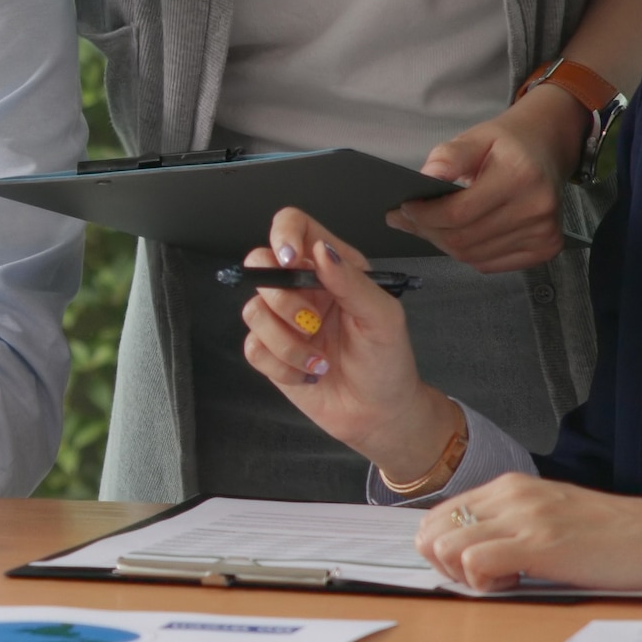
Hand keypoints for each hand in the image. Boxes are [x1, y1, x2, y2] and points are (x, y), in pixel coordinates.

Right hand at [231, 207, 464, 484]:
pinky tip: (308, 375)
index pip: (294, 226)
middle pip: (260, 263)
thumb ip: (352, 281)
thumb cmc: (388, 362)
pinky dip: (281, 365)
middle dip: (281, 298)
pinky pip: (253, 347)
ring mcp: (283, 320)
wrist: (379, 415)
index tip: (287, 259)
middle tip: (309, 323)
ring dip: (287, 343)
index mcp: (332, 268)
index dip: (283, 233)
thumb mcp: (382, 318)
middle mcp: (302, 288)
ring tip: (319, 362)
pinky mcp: (271, 352)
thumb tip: (319, 250)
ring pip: (254, 311)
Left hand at [390, 83, 591, 273]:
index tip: (404, 208)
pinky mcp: (546, 247)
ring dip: (445, 245)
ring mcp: (544, 232)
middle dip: (429, 232)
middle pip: (464, 239)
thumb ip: (450, 155)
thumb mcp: (476, 136)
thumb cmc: (508, 144)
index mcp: (520, 175)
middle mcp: (537, 208)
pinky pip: (491, 264)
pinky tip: (459, 236)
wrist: (546, 150)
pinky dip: (468, 254)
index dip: (425, 215)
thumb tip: (428, 175)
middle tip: (409, 220)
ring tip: (430, 227)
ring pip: (474, 256)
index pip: (459, 212)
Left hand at [416, 478, 641, 595]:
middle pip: (433, 530)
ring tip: (501, 582)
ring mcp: (524, 517)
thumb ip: (512, 526)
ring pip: (446, 544)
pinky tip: (513, 585)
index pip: (439, 515)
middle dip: (445, 564)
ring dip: (463, 574)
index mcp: (510, 488)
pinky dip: (482, 582)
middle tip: (483, 580)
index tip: (472, 569)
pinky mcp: (540, 544)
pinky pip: (475, 560)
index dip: (443, 550)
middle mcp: (510, 495)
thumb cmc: (614, 536)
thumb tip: (472, 553)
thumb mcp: (552, 518)